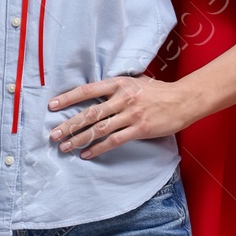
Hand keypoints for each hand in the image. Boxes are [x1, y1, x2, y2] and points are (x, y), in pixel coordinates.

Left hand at [48, 74, 193, 158]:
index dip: (68, 98)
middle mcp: (123, 98)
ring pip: (99, 129)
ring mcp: (131, 114)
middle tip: (53, 135)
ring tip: (65, 147)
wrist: (184, 100)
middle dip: (69, 125)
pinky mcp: (140, 129)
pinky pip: (114, 140)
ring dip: (79, 139)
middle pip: (90, 113)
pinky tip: (86, 154)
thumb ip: (115, 88)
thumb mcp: (135, 82)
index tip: (51, 106)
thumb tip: (94, 94)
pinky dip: (98, 148)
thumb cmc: (158, 91)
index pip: (88, 90)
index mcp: (119, 83)